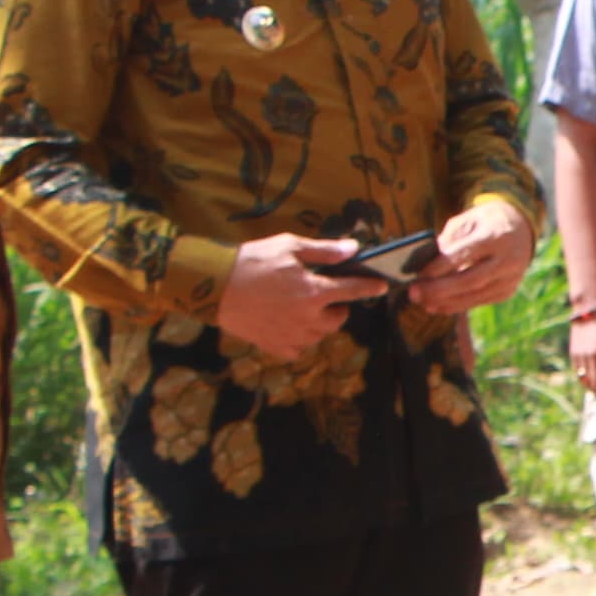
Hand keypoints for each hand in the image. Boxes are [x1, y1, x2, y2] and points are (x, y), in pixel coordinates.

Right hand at [218, 231, 382, 360]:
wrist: (214, 285)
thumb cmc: (252, 260)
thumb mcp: (289, 246)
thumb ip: (324, 251)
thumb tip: (353, 249)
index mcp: (313, 292)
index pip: (352, 291)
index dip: (369, 287)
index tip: (381, 286)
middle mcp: (307, 318)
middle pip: (338, 319)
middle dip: (337, 307)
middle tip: (325, 295)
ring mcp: (291, 335)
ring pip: (319, 335)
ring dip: (319, 323)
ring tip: (303, 307)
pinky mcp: (274, 346)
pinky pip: (298, 349)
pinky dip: (298, 339)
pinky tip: (287, 324)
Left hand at [406, 196, 536, 316]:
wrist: (520, 228)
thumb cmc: (485, 223)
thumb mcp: (467, 221)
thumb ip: (448, 241)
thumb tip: (424, 267)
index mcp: (496, 236)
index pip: (465, 254)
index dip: (440, 267)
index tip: (418, 274)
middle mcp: (508, 259)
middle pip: (470, 280)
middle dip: (439, 289)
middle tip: (414, 293)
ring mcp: (510, 278)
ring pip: (474, 295)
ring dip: (445, 301)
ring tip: (422, 302)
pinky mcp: (507, 291)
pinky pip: (479, 301)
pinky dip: (457, 305)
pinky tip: (438, 306)